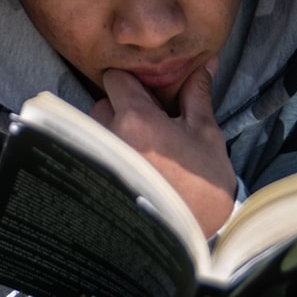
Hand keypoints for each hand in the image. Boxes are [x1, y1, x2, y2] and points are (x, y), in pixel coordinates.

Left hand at [91, 60, 236, 236]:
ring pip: (93, 129)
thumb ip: (197, 94)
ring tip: (140, 153)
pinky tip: (130, 169)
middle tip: (149, 129)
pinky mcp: (89, 179)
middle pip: (102, 104)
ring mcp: (94, 158)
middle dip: (122, 110)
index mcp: (135, 119)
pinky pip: (90, 153)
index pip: (115, 78)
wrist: (187, 234)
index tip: (146, 97)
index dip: (131, 83)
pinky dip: (104, 154)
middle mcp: (107, 135)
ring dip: (111, 133)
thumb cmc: (201, 186)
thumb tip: (206, 62)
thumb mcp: (206, 134)